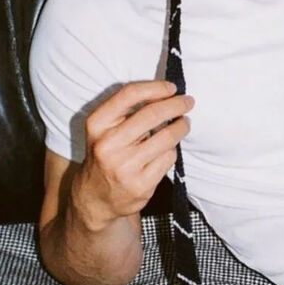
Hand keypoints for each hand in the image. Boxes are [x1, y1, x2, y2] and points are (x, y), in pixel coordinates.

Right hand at [74, 80, 194, 227]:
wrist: (95, 197)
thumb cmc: (106, 154)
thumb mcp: (104, 129)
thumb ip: (127, 110)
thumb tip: (166, 93)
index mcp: (97, 125)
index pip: (129, 94)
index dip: (155, 87)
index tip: (172, 88)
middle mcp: (108, 145)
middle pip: (152, 114)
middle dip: (176, 105)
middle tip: (188, 102)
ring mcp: (125, 167)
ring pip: (166, 137)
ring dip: (181, 126)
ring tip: (184, 123)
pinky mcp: (141, 185)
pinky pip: (169, 158)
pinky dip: (172, 149)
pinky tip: (168, 149)